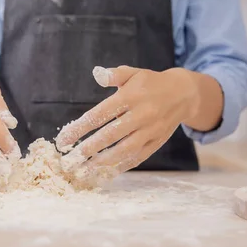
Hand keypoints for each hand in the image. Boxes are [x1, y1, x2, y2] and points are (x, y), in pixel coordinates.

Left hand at [55, 65, 212, 179]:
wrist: (183, 94)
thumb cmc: (150, 83)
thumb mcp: (133, 73)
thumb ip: (114, 75)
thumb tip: (96, 73)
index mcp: (131, 96)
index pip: (100, 114)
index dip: (80, 128)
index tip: (64, 139)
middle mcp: (141, 114)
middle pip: (111, 134)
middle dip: (89, 148)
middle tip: (71, 159)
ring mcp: (150, 130)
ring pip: (125, 150)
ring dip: (103, 162)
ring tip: (85, 170)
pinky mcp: (156, 142)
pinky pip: (138, 157)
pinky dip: (122, 166)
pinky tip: (106, 173)